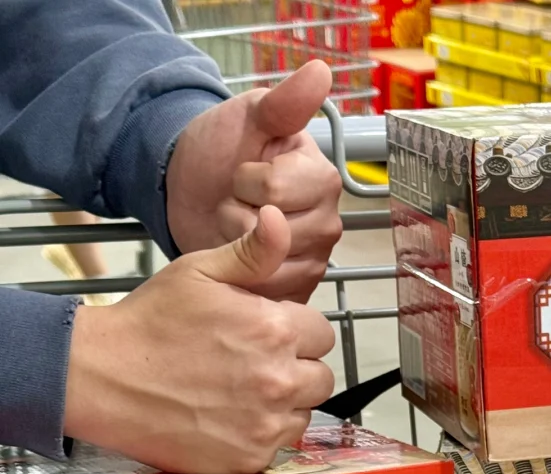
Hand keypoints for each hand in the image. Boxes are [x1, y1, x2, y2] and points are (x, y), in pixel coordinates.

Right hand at [64, 207, 334, 473]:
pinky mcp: (251, 458)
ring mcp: (267, 424)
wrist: (103, 379)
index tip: (264, 333)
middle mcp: (280, 379)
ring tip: (239, 391)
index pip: (322, 334)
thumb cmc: (149, 322)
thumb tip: (280, 219)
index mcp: (276, 329)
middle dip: (296, 368)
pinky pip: (278, 446)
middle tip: (253, 364)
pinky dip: (261, 434)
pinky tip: (228, 418)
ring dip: (283, 404)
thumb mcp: (199, 272)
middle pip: (320, 377)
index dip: (295, 331)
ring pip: (303, 413)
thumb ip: (251, 253)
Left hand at [166, 60, 342, 301]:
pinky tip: (242, 257)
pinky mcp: (297, 289)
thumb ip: (285, 102)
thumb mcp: (248, 117)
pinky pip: (272, 292)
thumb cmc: (221, 151)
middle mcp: (327, 221)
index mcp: (322, 177)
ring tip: (237, 230)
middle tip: (236, 203)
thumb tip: (322, 71)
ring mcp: (314, 259)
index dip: (246, 182)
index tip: (241, 173)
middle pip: (278, 232)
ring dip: (240, 248)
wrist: (191, 190)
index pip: (276, 190)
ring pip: (272, 265)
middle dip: (241, 217)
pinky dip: (247, 278)